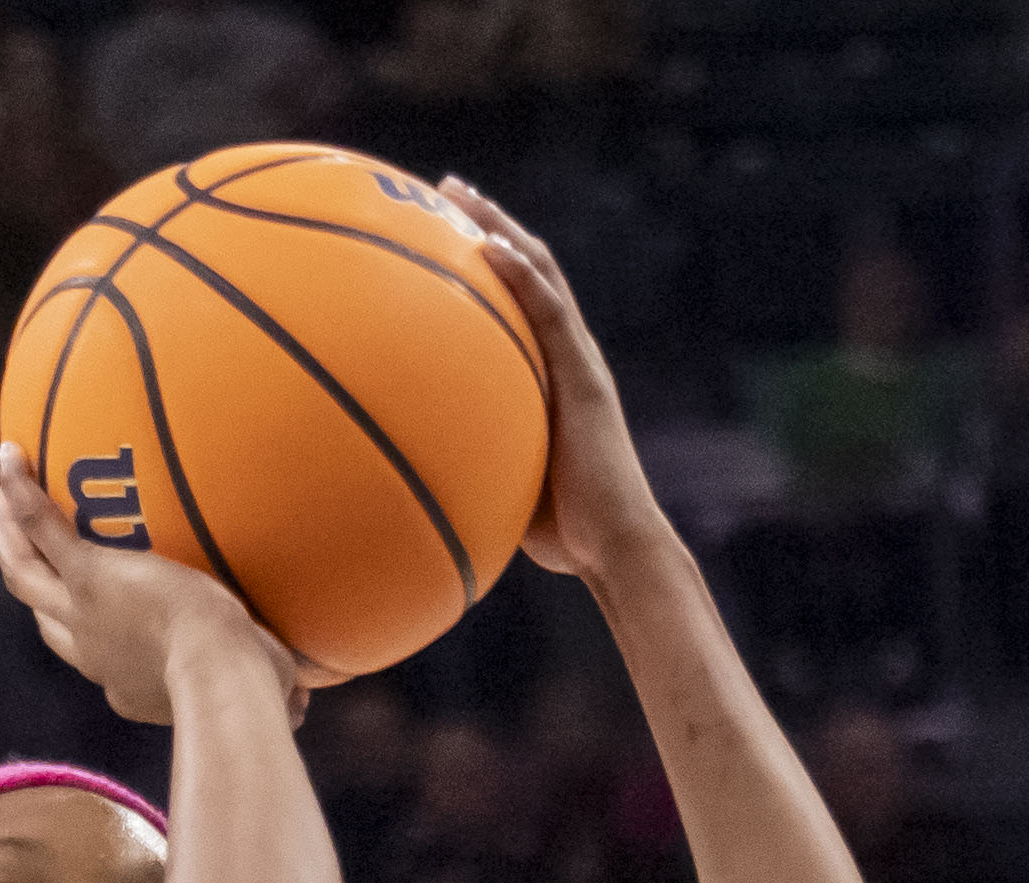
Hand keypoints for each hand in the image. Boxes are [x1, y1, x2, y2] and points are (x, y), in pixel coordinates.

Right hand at [0, 444, 298, 728]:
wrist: (220, 674)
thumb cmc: (251, 690)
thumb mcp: (264, 693)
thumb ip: (281, 697)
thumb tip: (305, 705)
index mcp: (128, 686)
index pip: (97, 658)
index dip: (88, 637)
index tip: (92, 619)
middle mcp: (93, 654)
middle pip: (44, 615)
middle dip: (30, 580)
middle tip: (17, 551)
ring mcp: (82, 613)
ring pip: (24, 573)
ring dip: (8, 537)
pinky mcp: (88, 576)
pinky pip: (44, 526)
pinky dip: (22, 492)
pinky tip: (11, 455)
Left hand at [434, 178, 664, 581]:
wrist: (615, 546)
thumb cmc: (565, 534)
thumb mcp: (505, 482)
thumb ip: (474, 459)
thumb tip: (413, 467)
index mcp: (556, 375)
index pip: (522, 301)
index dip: (488, 261)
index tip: (445, 231)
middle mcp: (571, 356)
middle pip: (529, 269)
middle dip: (487, 223)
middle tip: (445, 190)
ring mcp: (580, 362)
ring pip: (540, 273)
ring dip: (498, 228)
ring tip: (458, 195)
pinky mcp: (584, 377)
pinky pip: (549, 313)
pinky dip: (520, 275)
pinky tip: (488, 247)